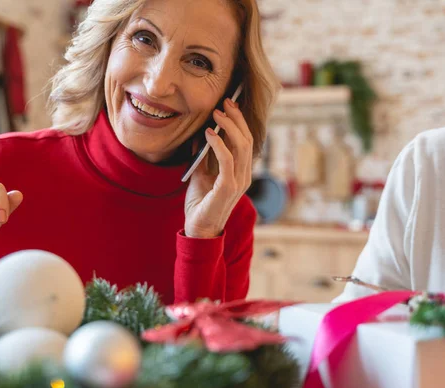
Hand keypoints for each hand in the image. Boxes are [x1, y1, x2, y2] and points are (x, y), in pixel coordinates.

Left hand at [184, 98, 252, 237]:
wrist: (199, 229)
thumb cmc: (201, 204)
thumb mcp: (200, 174)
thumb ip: (202, 157)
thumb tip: (198, 136)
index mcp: (241, 172)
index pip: (246, 141)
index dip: (239, 121)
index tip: (228, 104)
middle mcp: (244, 175)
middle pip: (247, 139)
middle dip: (237, 118)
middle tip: (225, 102)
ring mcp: (239, 181)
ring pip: (241, 146)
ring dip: (229, 126)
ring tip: (216, 113)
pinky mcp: (228, 187)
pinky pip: (227, 160)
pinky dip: (219, 144)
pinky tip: (209, 133)